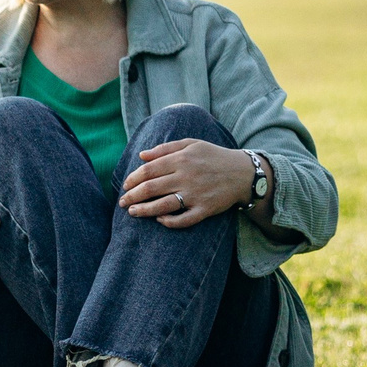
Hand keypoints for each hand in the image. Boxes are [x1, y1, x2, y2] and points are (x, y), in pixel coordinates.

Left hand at [119, 139, 252, 227]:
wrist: (243, 173)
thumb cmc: (213, 156)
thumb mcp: (191, 144)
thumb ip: (165, 148)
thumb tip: (141, 155)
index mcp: (181, 159)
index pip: (148, 170)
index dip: (132, 179)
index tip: (125, 185)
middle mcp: (186, 176)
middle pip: (151, 188)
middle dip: (132, 196)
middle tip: (123, 202)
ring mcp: (195, 194)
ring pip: (163, 205)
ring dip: (144, 210)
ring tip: (132, 212)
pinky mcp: (205, 209)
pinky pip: (184, 220)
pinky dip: (169, 222)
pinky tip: (159, 220)